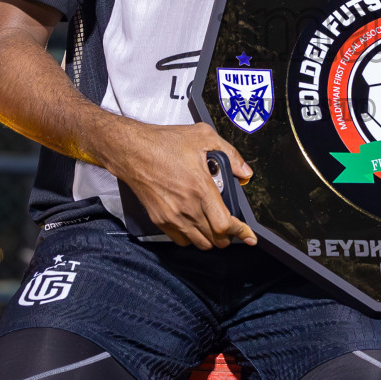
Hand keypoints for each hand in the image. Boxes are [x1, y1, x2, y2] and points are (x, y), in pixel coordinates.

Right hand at [107, 121, 256, 249]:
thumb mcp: (203, 136)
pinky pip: (181, 240)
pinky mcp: (160, 219)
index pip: (225, 224)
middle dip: (228, 236)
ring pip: (199, 243)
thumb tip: (244, 171)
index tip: (249, 236)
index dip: (240, 232)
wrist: (131, 150)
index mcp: (200, 188)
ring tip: (214, 226)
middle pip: (215, 239)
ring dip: (211, 239)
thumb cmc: (163, 143)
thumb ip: (230, 153)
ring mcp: (172, 217)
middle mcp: (187, 207)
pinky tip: (196, 225)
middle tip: (232, 227)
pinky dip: (193, 238)